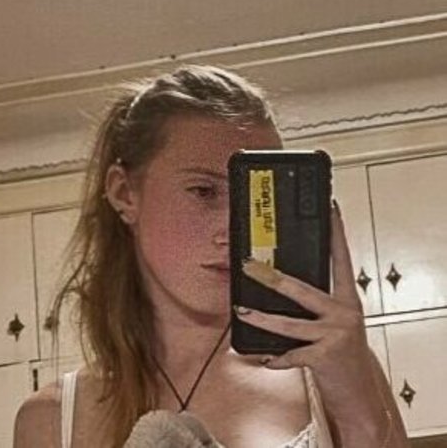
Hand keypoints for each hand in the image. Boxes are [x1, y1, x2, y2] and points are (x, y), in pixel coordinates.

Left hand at [235, 202, 388, 444]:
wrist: (360, 390)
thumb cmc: (343, 351)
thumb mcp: (337, 322)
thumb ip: (318, 304)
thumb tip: (283, 284)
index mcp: (346, 299)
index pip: (341, 258)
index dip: (336, 233)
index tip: (330, 209)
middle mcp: (343, 313)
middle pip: (302, 289)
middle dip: (271, 277)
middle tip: (249, 265)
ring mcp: (335, 335)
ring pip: (290, 324)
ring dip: (261, 318)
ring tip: (241, 311)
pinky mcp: (325, 357)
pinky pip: (292, 355)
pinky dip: (276, 358)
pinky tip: (265, 357)